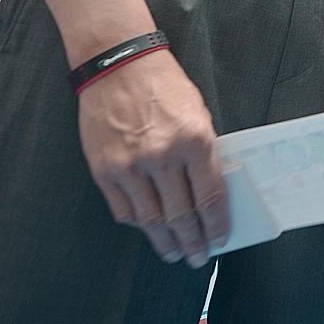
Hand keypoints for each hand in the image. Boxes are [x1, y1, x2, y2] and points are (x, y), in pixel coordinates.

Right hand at [77, 51, 228, 267]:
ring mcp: (131, 166)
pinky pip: (123, 209)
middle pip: (181, 216)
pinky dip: (138, 224)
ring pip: (151, 220)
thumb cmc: (165, 87)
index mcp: (195, 141)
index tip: (219, 240)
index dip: (216, 226)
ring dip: (165, 242)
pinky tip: (148, 229)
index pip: (210, 198)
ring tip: (174, 254)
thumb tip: (209, 194)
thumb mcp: (198, 115)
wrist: (118, 65)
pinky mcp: (104, 170)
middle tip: (197, 258)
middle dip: (192, 242)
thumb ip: (204, 154)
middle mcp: (163, 157)